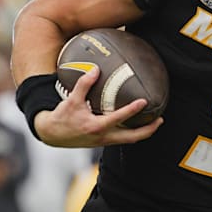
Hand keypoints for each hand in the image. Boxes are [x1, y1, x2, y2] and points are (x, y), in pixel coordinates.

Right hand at [34, 67, 161, 146]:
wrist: (51, 135)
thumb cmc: (62, 117)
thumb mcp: (72, 99)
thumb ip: (84, 84)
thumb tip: (96, 69)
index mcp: (96, 126)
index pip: (119, 118)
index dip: (132, 110)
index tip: (144, 101)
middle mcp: (102, 137)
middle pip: (132, 137)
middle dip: (148, 130)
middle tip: (160, 120)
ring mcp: (103, 141)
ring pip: (129, 140)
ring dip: (143, 133)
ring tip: (155, 122)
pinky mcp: (102, 142)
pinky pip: (122, 139)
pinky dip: (132, 133)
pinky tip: (137, 124)